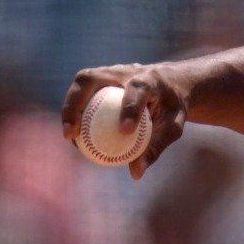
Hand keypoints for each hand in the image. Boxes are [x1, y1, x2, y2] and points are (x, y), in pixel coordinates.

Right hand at [62, 64, 190, 178]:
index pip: (138, 89)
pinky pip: (81, 93)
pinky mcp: (99, 78)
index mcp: (150, 79)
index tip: (125, 131)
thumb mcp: (173, 126)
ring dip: (69, 109)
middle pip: (91, 78)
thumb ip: (156, 146)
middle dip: (75, 104)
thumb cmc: (172, 107)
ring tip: (70, 137)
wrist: (170, 83)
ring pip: (80, 84)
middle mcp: (125, 70)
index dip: (130, 108)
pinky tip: (75, 136)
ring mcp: (109, 71)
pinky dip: (74, 112)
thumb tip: (135, 173)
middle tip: (72, 133)